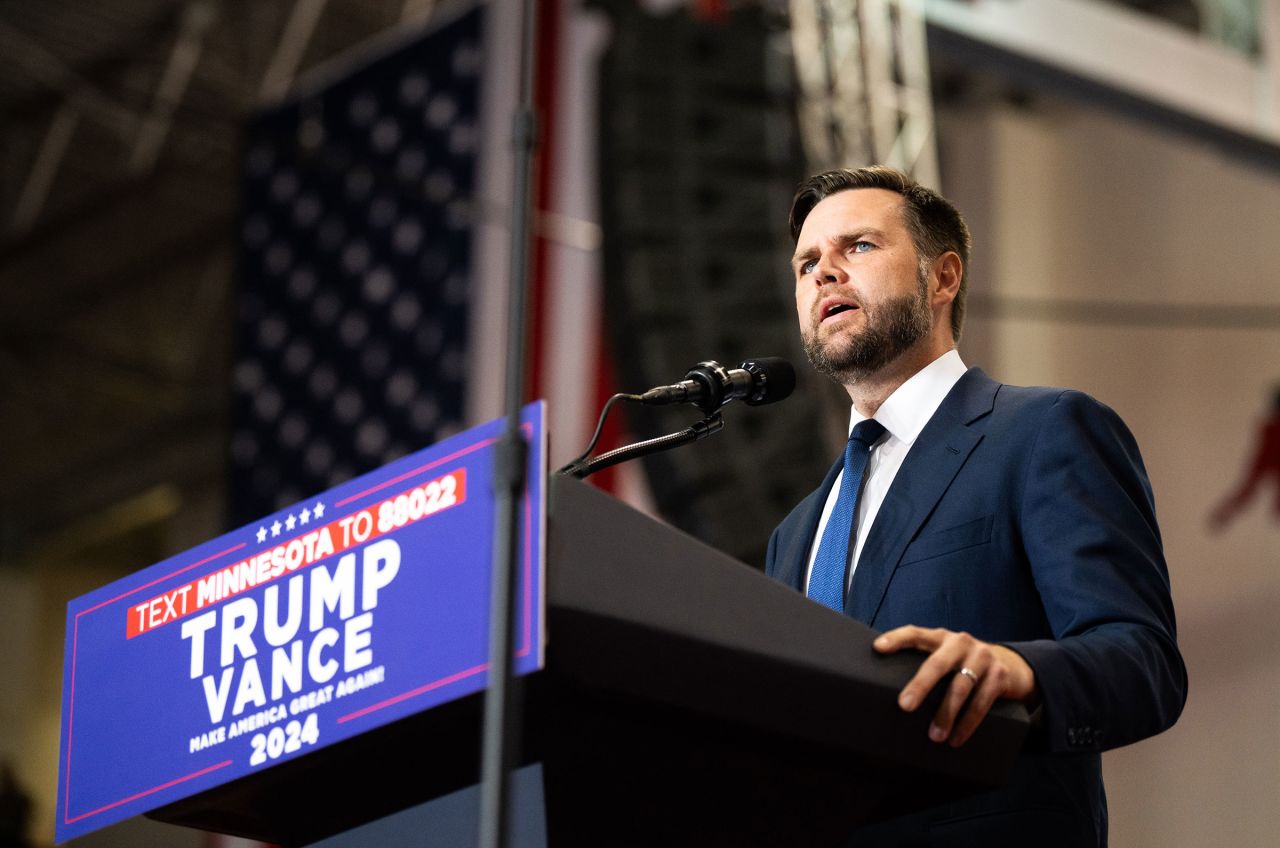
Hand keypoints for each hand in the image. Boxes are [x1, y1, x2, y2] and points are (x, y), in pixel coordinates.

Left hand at [873, 626, 1037, 746]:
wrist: (1011, 666)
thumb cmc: (964, 665)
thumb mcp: (947, 657)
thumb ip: (925, 663)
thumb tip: (886, 688)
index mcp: (941, 637)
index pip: (916, 633)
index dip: (897, 638)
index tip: (878, 648)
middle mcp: (961, 643)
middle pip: (938, 664)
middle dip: (921, 685)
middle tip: (905, 706)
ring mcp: (982, 658)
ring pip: (960, 687)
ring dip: (946, 714)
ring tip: (934, 736)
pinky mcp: (999, 676)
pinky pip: (981, 703)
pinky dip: (968, 724)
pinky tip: (956, 738)